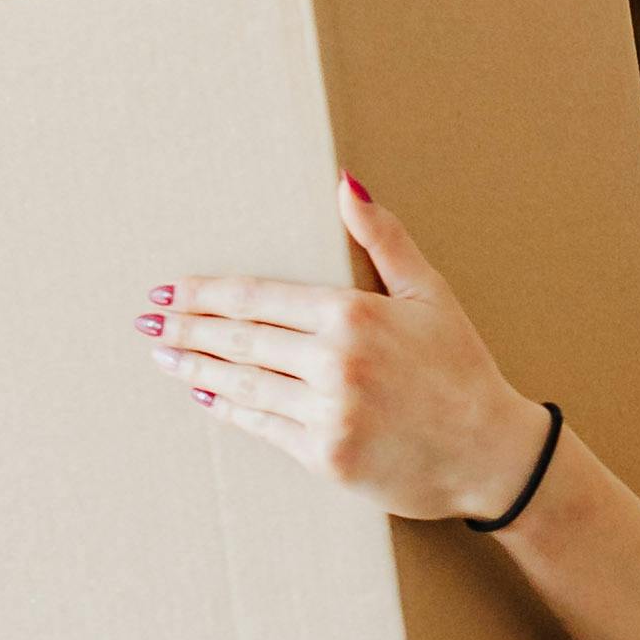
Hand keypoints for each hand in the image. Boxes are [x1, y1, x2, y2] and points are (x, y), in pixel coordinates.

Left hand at [143, 181, 561, 530]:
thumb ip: (382, 237)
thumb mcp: (428, 293)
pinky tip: (206, 397)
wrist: (491, 453)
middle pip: (239, 340)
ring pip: (243, 385)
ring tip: (164, 357)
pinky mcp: (326, 457)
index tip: (169, 290)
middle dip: (186, 329)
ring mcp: (328, 414)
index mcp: (353, 315)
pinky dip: (229, 411)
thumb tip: (344, 182)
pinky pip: (263, 428)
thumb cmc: (461, 368)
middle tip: (148, 323)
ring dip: (196, 369)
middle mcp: (335, 364)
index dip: (205, 294)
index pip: (258, 298)